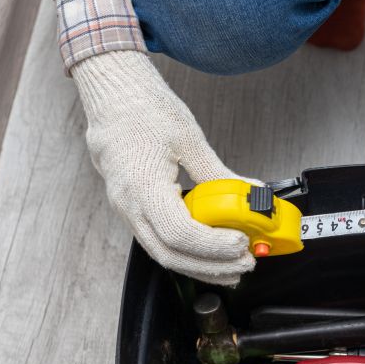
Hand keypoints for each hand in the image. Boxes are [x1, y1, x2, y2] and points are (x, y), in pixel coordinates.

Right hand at [72, 51, 256, 285]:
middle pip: (170, 254)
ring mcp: (128, 211)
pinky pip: (161, 241)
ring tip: (234, 266)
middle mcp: (129, 205)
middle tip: (245, 262)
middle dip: (211, 265)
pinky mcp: (135, 210)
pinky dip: (189, 253)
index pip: (178, 233)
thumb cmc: (144, 110)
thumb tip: (251, 194)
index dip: (212, 245)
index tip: (241, 243)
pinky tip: (212, 254)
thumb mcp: (189, 139)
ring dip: (202, 266)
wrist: (113, 97)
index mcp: (141, 186)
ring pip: (164, 253)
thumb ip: (219, 174)